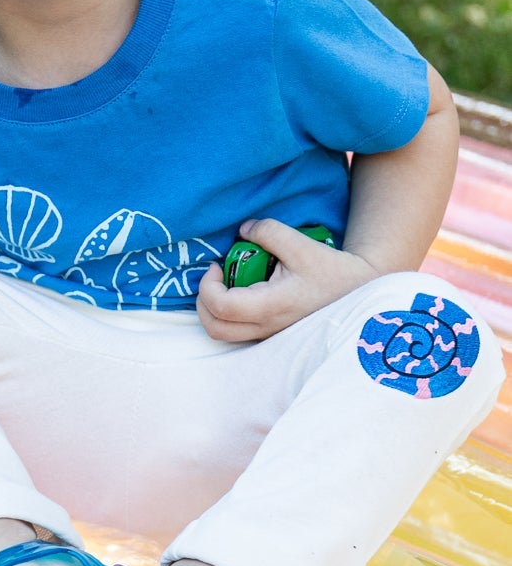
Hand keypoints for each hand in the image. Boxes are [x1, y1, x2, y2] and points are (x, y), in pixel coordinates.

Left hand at [195, 219, 379, 343]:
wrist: (360, 292)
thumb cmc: (333, 270)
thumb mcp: (301, 245)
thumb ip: (268, 232)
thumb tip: (242, 230)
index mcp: (271, 307)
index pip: (221, 307)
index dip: (207, 285)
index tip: (218, 265)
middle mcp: (267, 327)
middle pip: (214, 329)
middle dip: (203, 302)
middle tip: (214, 277)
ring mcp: (270, 335)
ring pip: (224, 334)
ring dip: (214, 310)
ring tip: (226, 284)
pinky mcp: (273, 334)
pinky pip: (238, 332)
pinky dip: (228, 315)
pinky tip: (240, 292)